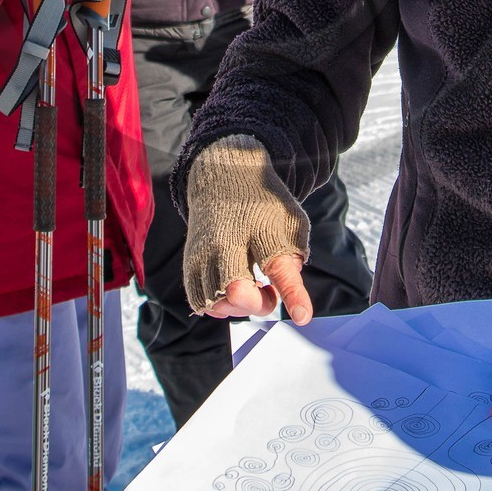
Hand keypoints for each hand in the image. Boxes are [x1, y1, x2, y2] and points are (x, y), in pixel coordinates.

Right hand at [183, 137, 312, 325]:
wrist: (225, 175)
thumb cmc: (261, 203)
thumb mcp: (287, 227)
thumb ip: (291, 269)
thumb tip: (300, 312)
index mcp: (243, 237)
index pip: (255, 281)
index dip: (281, 298)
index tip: (302, 315)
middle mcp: (213, 251)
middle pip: (232, 299)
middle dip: (257, 304)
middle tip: (270, 288)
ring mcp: (198, 258)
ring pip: (215, 305)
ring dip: (238, 306)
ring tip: (252, 285)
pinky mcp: (189, 263)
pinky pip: (200, 300)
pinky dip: (220, 303)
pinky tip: (235, 287)